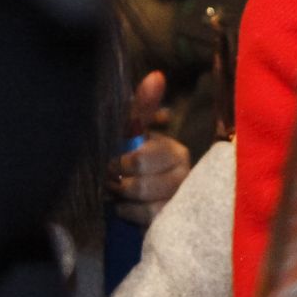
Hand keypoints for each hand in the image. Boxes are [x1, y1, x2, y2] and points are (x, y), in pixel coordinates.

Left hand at [110, 72, 189, 222]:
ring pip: (146, 200)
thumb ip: (143, 107)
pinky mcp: (172, 221)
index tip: (115, 161)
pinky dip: (130, 213)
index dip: (124, 162)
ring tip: (119, 193)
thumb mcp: (133, 134)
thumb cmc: (131, 164)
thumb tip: (157, 74)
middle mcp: (184, 175)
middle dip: (121, 180)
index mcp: (176, 152)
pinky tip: (126, 208)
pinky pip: (148, 217)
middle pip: (142, 181)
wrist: (129, 204)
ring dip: (125, 197)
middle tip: (112, 178)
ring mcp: (180, 200)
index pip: (146, 157)